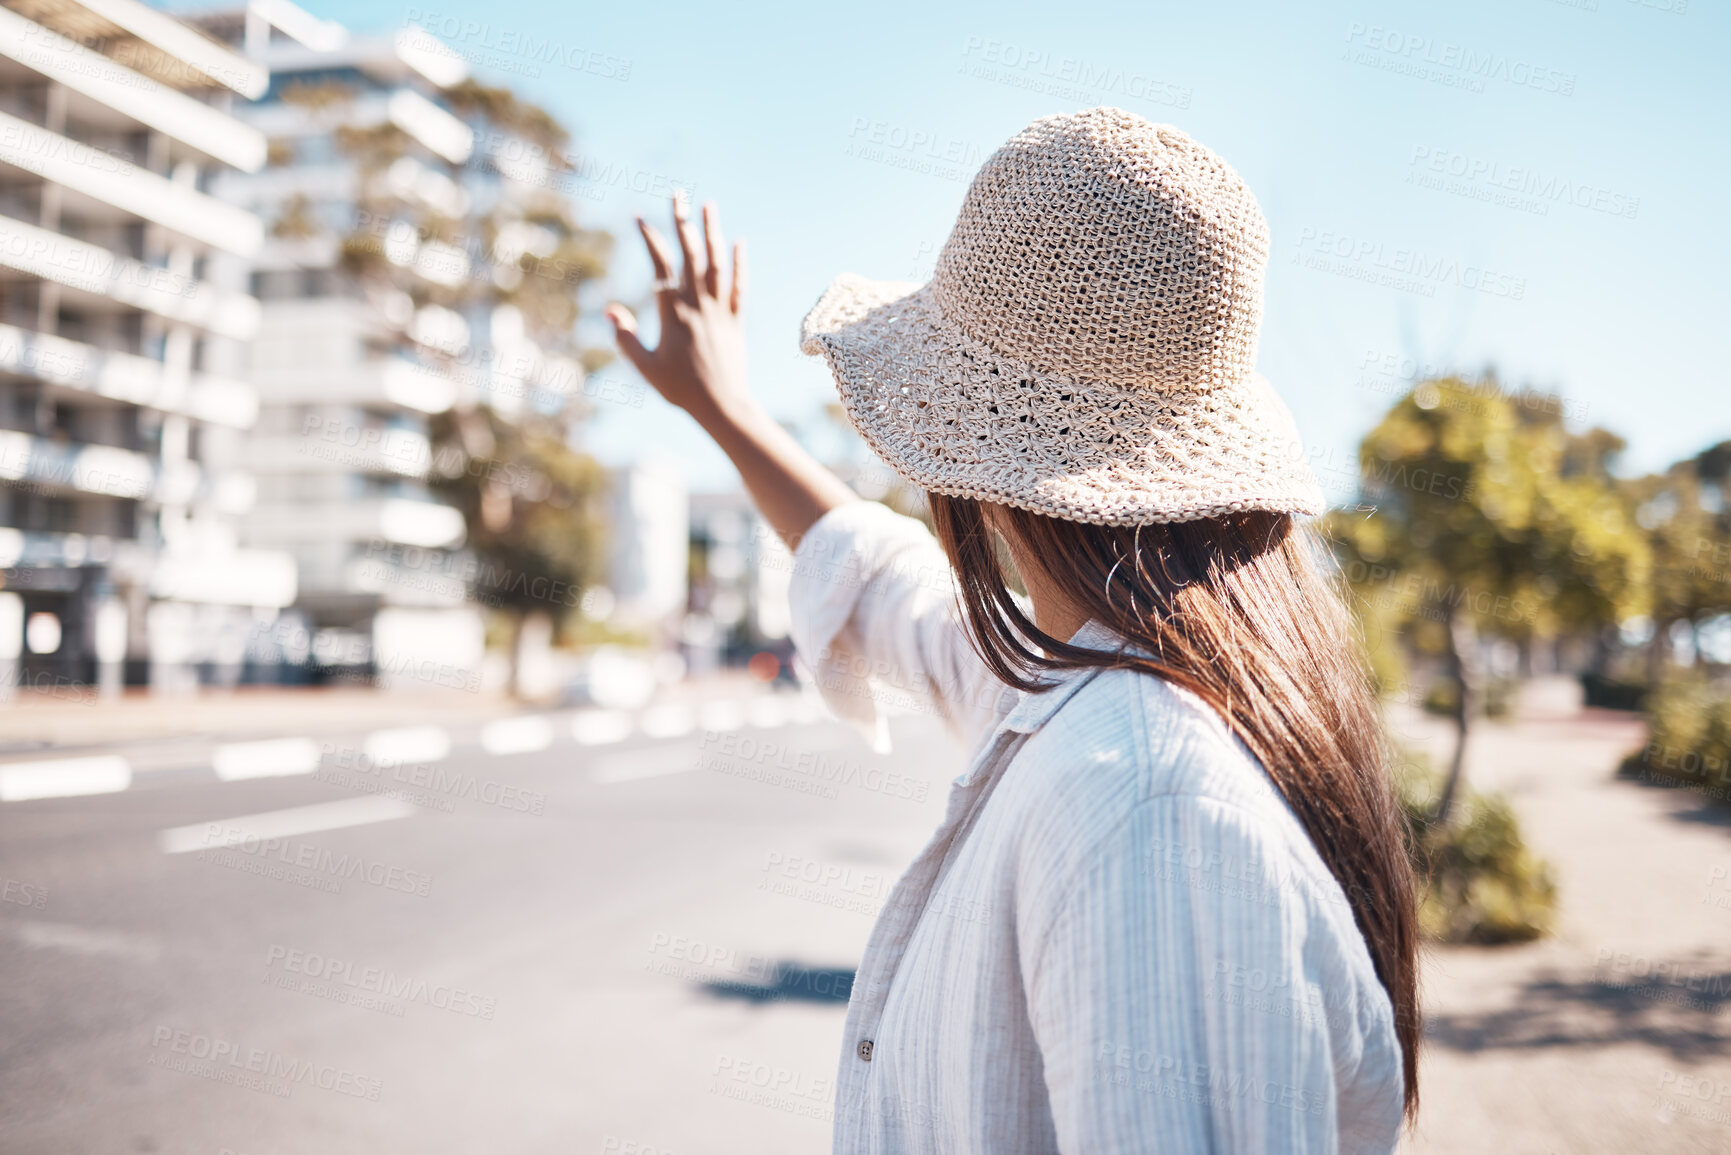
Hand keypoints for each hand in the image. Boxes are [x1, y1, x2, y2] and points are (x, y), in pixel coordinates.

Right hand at [607, 193, 750, 425]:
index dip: (650, 238)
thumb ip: (625, 337)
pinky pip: (739, 285)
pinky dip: (739, 263)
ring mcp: (719, 310)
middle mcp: (697, 304)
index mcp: (672, 312)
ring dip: (712, 232)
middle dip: (683, 222)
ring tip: (709, 205)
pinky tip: (738, 242)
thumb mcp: (644, 366)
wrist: (721, 405)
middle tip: (678, 194)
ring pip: (717, 263)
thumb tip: (610, 309)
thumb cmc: (679, 389)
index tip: (640, 217)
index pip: (660, 265)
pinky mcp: (736, 320)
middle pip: (691, 254)